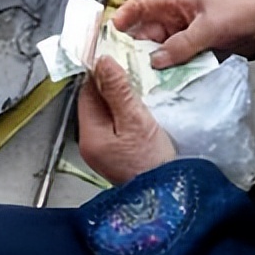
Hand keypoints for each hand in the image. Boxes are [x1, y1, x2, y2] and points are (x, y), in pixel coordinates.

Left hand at [77, 56, 177, 184]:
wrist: (167, 197)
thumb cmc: (152, 164)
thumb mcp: (136, 120)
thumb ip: (118, 90)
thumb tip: (103, 62)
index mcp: (89, 135)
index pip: (87, 92)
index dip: (101, 72)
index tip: (116, 57)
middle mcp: (91, 144)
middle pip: (96, 102)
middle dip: (112, 84)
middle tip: (132, 70)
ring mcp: (104, 151)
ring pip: (108, 112)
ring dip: (122, 97)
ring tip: (140, 87)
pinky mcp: (118, 154)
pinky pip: (117, 124)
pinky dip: (127, 112)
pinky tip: (142, 108)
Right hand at [113, 0, 254, 69]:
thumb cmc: (241, 12)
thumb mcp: (208, 28)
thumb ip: (181, 45)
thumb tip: (155, 62)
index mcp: (177, 0)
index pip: (141, 4)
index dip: (124, 16)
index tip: (109, 34)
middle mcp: (177, 16)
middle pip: (147, 31)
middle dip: (135, 48)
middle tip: (121, 68)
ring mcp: (187, 32)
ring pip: (161, 48)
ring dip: (153, 62)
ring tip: (138, 80)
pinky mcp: (198, 47)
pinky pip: (177, 58)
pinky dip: (170, 68)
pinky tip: (162, 83)